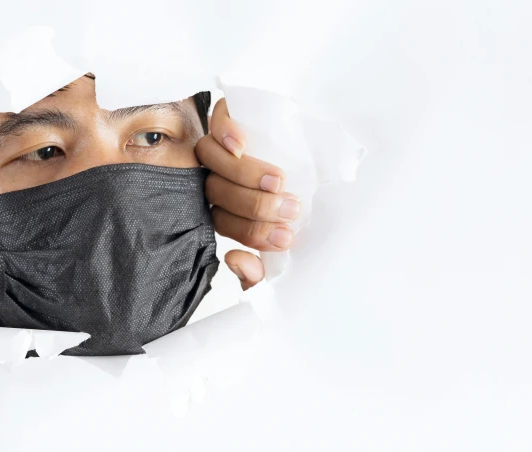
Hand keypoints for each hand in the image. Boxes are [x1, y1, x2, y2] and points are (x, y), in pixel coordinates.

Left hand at [195, 98, 299, 289]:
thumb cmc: (308, 185)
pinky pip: (215, 120)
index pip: (223, 222)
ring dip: (244, 175)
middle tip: (291, 208)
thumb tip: (235, 261)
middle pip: (217, 193)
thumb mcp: (297, 223)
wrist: (320, 139)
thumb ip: (268, 264)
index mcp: (228, 205)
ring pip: (211, 161)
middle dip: (255, 207)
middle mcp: (218, 174)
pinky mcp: (230, 113)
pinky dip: (224, 134)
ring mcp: (221, 143)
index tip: (287, 237)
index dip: (251, 232)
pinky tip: (241, 146)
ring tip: (280, 180)